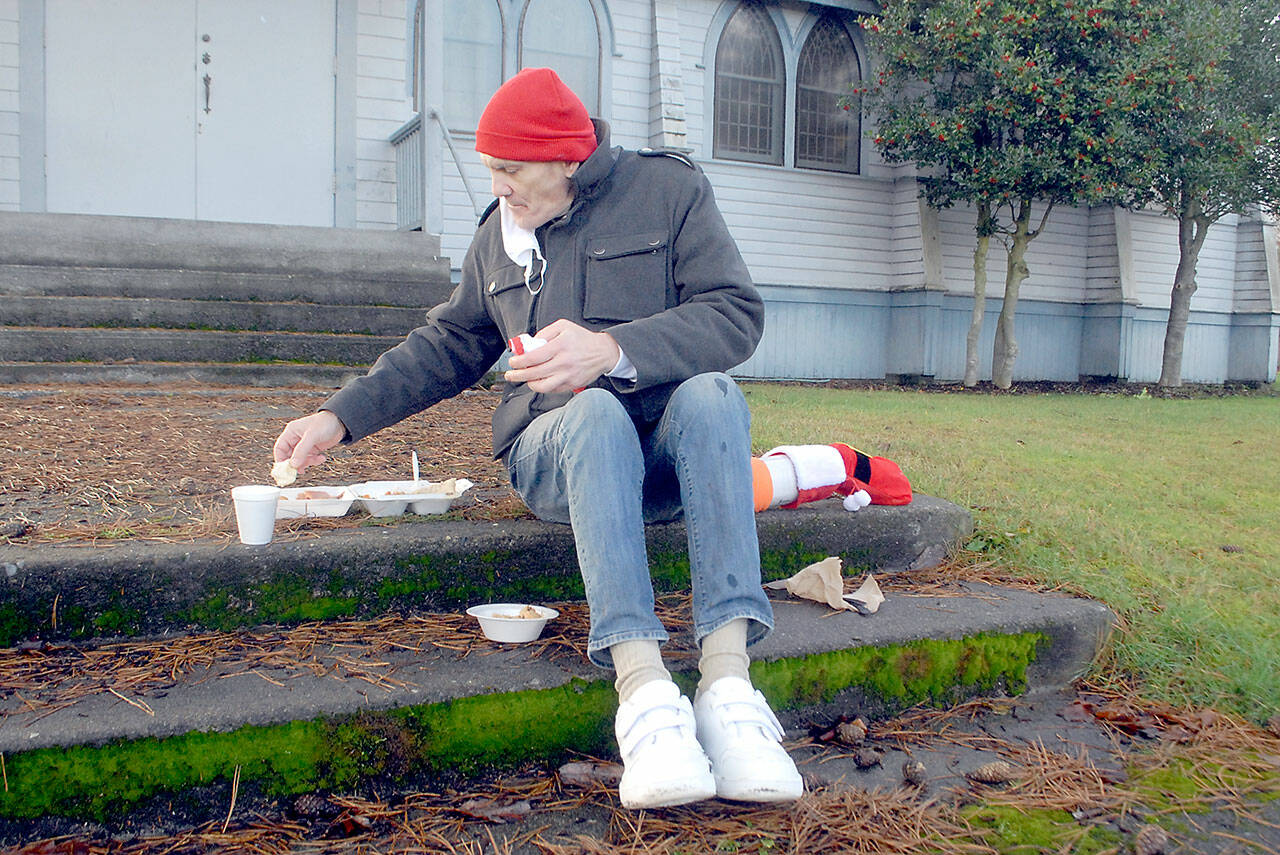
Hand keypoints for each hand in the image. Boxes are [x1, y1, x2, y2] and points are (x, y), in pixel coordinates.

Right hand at [273, 411, 346, 473]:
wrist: (341, 423)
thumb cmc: (325, 423)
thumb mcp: (312, 436)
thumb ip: (302, 450)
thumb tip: (293, 465)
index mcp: (291, 432)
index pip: (279, 448)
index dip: (280, 459)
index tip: (285, 469)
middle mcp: (296, 439)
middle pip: (289, 456)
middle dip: (295, 464)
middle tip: (300, 470)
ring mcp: (304, 445)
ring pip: (299, 459)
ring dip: (307, 463)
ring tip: (316, 460)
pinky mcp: (313, 449)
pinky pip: (309, 459)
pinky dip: (314, 461)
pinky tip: (322, 458)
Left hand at [504, 320, 619, 393]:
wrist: (603, 352)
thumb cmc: (582, 338)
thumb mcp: (563, 326)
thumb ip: (544, 333)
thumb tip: (529, 344)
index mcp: (560, 346)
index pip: (533, 357)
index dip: (519, 361)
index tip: (512, 362)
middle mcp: (564, 362)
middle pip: (534, 373)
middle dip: (518, 375)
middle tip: (510, 374)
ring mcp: (568, 376)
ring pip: (542, 386)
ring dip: (529, 383)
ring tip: (524, 379)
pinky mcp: (572, 384)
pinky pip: (552, 390)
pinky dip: (542, 387)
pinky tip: (538, 381)